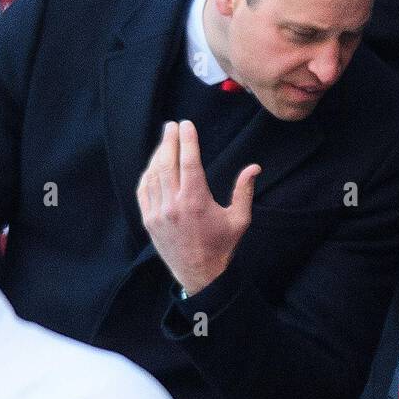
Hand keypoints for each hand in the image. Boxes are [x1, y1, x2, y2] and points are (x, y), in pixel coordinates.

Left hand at [137, 120, 259, 294]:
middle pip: (168, 163)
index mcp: (196, 201)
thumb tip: (254, 167)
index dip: (188, 140)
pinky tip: (153, 165)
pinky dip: (147, 174)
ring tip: (165, 140)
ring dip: (158, 155)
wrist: (200, 274)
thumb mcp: (239, 219)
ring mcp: (158, 213)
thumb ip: (244, 191)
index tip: (187, 124)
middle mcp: (174, 205)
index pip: (189, 162)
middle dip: (170, 141)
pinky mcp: (149, 221)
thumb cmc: (223, 246)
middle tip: (172, 125)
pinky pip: (144, 191)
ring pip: (153, 175)